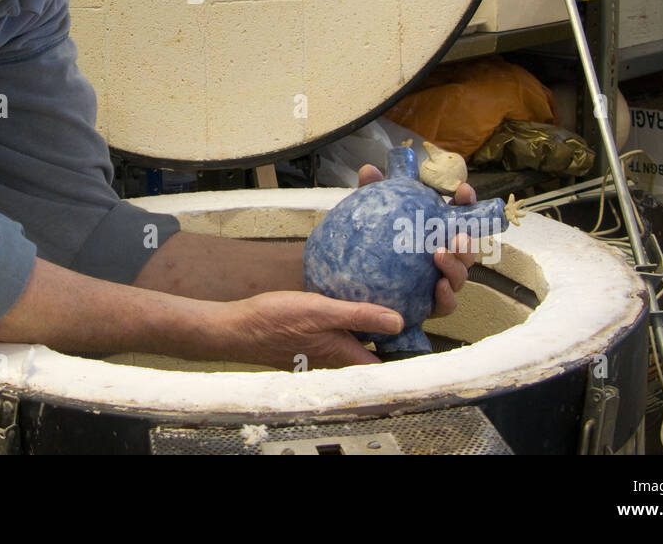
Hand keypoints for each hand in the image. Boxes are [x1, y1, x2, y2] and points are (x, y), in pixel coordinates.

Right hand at [214, 289, 404, 368]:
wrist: (236, 328)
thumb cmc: (273, 321)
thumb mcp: (319, 309)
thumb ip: (357, 314)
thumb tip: (398, 320)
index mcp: (344, 355)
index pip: (386, 364)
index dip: (407, 353)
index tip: (425, 335)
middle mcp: (336, 358)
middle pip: (373, 353)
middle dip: (392, 335)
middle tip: (410, 308)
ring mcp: (323, 351)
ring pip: (356, 342)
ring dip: (372, 328)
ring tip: (387, 300)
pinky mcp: (311, 341)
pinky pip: (339, 335)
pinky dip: (350, 322)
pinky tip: (350, 299)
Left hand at [357, 163, 477, 318]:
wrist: (361, 292)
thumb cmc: (375, 248)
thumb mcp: (373, 218)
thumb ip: (371, 193)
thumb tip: (369, 170)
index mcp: (434, 232)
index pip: (458, 214)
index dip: (466, 202)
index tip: (463, 190)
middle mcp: (443, 256)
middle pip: (467, 248)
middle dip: (468, 239)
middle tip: (459, 234)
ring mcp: (440, 281)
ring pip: (461, 275)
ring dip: (456, 265)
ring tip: (441, 254)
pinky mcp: (432, 306)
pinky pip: (447, 304)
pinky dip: (446, 296)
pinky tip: (438, 286)